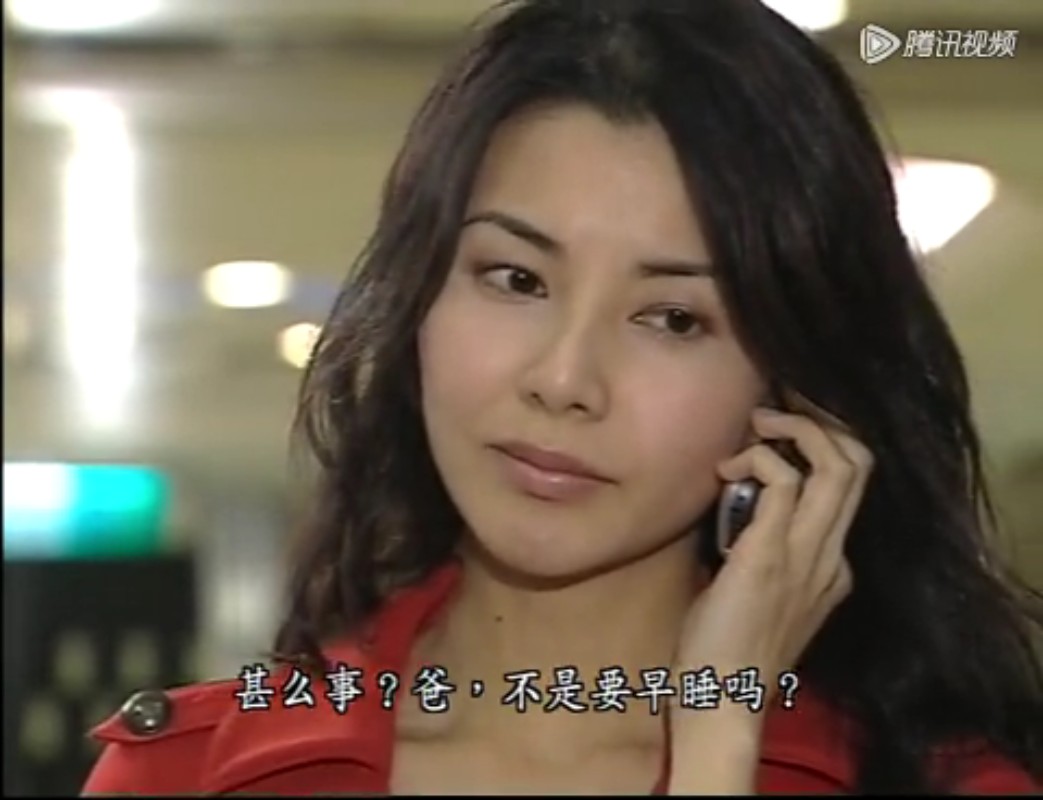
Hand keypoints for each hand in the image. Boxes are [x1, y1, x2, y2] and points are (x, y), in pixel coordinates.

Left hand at [667, 402, 873, 791]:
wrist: (722, 700)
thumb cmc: (728, 648)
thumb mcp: (759, 593)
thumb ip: (762, 551)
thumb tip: (736, 508)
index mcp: (832, 568)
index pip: (851, 487)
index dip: (822, 446)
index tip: (779, 433)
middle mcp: (831, 557)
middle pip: (860, 465)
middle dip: (821, 423)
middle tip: (773, 414)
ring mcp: (807, 556)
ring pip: (837, 466)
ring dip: (796, 431)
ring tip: (756, 428)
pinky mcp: (769, 557)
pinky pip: (782, 482)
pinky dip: (759, 460)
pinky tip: (727, 470)